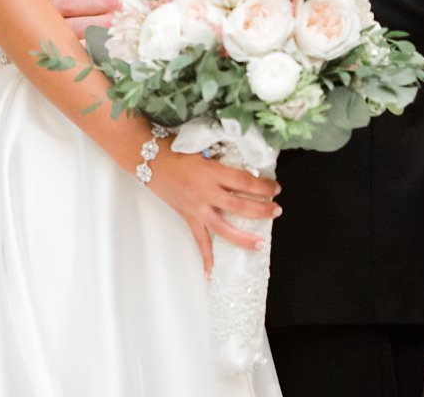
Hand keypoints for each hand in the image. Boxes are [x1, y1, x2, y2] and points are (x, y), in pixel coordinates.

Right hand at [145, 148, 280, 275]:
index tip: (275, 188)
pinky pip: (198, 240)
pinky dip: (205, 257)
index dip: (264, 187)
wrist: (146, 158)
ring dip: (244, 238)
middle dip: (263, 210)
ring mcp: (196, 208)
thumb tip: (244, 171)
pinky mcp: (187, 216)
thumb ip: (221, 163)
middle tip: (276, 210)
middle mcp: (205, 193)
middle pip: (241, 207)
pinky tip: (210, 272)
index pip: (245, 182)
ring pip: (224, 229)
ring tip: (260, 244)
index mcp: (211, 173)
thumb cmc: (173, 149)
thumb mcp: (201, 149)